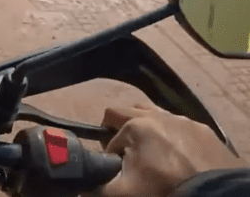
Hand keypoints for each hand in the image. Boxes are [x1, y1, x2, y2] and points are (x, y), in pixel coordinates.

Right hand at [97, 103, 245, 196]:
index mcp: (135, 125)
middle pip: (129, 111)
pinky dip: (174, 139)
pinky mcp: (206, 132)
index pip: (109, 135)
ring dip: (149, 129)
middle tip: (127, 154)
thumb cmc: (163, 188)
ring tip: (153, 153)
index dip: (108, 152)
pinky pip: (181, 128)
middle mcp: (159, 115)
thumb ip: (96, 186)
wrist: (215, 196)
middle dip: (122, 129)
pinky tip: (179, 158)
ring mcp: (186, 122)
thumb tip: (85, 183)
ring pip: (157, 115)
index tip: (116, 168)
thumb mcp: (122, 191)